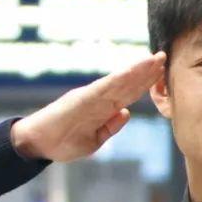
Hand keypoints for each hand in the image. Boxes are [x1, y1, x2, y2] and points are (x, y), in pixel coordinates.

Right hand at [11, 52, 166, 161]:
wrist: (37, 144)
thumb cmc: (63, 142)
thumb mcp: (95, 141)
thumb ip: (111, 127)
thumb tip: (127, 112)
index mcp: (103, 109)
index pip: (128, 94)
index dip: (145, 84)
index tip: (162, 74)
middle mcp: (98, 99)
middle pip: (127, 84)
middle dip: (146, 72)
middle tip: (164, 57)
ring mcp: (91, 97)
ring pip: (119, 82)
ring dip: (137, 71)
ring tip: (154, 60)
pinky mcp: (82, 98)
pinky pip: (105, 87)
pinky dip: (120, 78)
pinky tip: (133, 71)